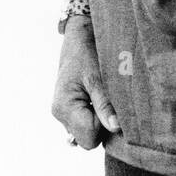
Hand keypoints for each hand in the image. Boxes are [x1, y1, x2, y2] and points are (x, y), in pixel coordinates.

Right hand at [51, 19, 120, 148]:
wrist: (79, 36)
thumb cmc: (88, 52)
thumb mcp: (98, 77)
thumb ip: (105, 104)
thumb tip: (115, 128)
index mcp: (64, 107)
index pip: (89, 138)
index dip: (105, 126)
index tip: (114, 106)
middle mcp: (60, 113)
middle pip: (88, 139)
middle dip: (103, 125)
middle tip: (111, 100)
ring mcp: (63, 113)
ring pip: (87, 133)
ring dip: (99, 121)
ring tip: (104, 97)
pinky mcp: (69, 109)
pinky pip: (84, 124)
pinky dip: (95, 117)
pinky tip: (99, 99)